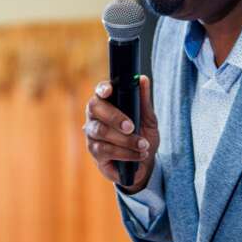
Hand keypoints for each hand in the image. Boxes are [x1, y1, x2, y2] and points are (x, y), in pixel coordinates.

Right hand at [84, 75, 158, 192]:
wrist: (144, 163)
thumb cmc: (143, 135)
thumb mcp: (148, 118)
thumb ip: (144, 100)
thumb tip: (143, 79)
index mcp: (107, 103)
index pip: (99, 91)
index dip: (102, 89)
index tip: (109, 90)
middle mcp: (95, 116)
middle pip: (94, 108)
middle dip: (114, 117)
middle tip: (131, 127)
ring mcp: (92, 135)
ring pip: (101, 131)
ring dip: (125, 140)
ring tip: (143, 145)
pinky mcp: (95, 153)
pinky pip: (106, 150)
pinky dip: (126, 153)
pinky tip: (138, 154)